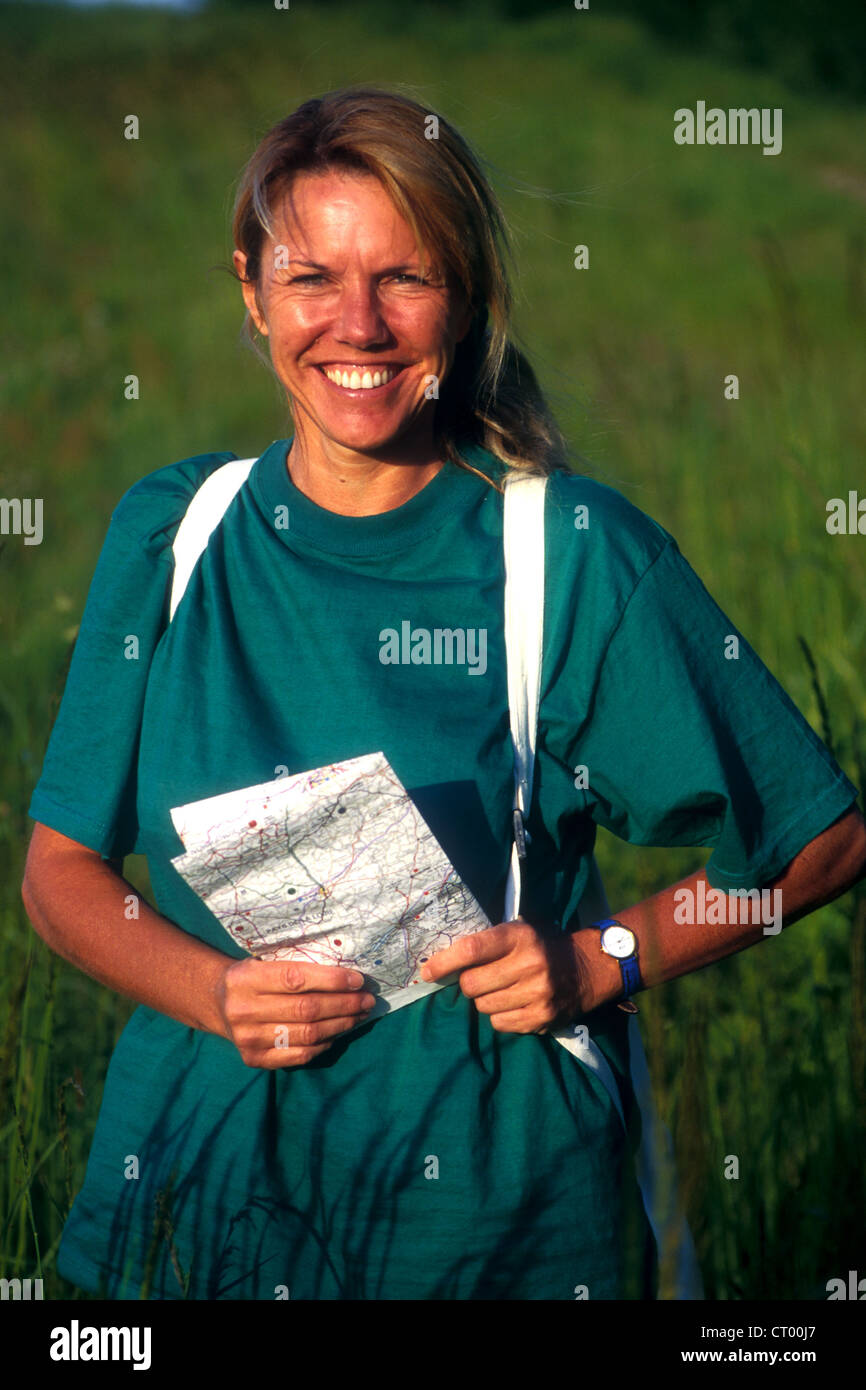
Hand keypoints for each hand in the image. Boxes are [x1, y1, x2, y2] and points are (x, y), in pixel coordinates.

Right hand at [215, 958, 376, 1068]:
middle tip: (367, 999)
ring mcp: (248, 1039)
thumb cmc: (253, 977)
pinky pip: (300, 1054)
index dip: (332, 980)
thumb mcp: (265, 962)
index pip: (297, 979)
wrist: (218, 1003)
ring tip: (359, 1015)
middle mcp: (244, 1010)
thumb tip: (348, 978)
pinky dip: (324, 1044)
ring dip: (340, 1024)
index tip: (358, 980)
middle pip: (306, 1009)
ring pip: (307, 1034)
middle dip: (344, 1004)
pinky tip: (337, 1033)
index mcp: (246, 978)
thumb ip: (298, 968)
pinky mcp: (254, 1059)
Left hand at [419, 919, 597, 1033]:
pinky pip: (499, 1024)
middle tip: (478, 979)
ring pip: (483, 1007)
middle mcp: (530, 964)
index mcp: (520, 936)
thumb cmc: (539, 948)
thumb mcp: (518, 933)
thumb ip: (485, 944)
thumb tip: (438, 964)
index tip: (426, 971)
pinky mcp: (542, 1017)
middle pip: (471, 984)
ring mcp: (538, 993)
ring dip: (484, 1000)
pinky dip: (499, 1016)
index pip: (472, 948)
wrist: (586, 969)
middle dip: (468, 983)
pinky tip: (514, 1004)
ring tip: (502, 990)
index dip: (444, 962)